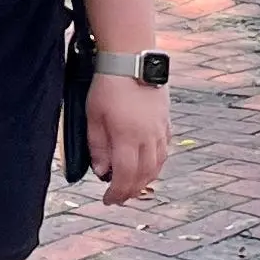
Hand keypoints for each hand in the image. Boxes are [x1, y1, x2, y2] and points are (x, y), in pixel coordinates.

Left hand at [88, 71, 171, 205]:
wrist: (132, 59)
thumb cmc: (108, 85)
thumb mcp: (93, 116)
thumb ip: (97, 146)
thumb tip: (101, 170)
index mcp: (128, 137)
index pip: (125, 176)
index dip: (117, 192)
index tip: (108, 200)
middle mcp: (148, 137)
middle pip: (144, 175)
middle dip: (131, 191)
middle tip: (119, 198)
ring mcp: (160, 129)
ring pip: (158, 165)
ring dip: (146, 180)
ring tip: (133, 186)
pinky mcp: (166, 121)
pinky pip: (164, 150)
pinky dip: (156, 163)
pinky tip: (148, 165)